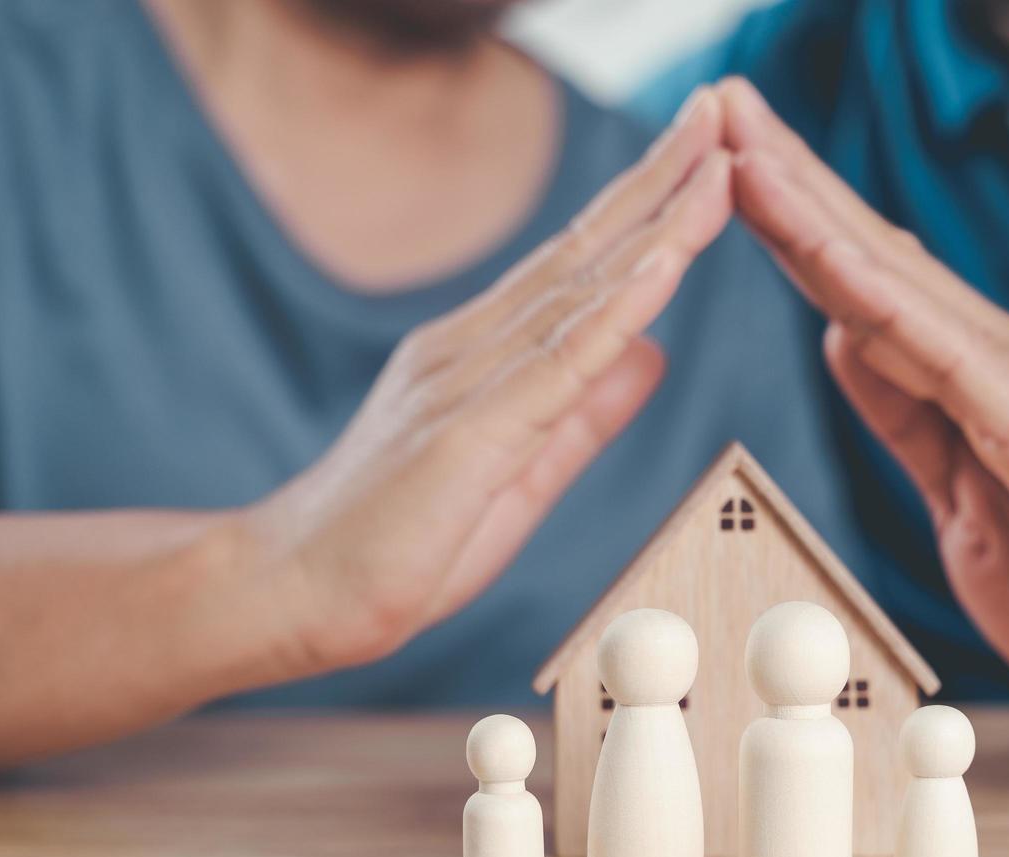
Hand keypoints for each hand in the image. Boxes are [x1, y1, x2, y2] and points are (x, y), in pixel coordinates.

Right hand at [241, 89, 731, 680]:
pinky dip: (617, 309)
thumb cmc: (396, 544)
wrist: (287, 594)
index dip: (646, 208)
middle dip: (659, 180)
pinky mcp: (466, 435)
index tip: (705, 156)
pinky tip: (664, 263)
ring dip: (656, 224)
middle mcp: (472, 349)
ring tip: (717, 161)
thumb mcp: (519, 474)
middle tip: (721, 110)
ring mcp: (465, 384)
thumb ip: (584, 413)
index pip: (581, 268)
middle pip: (584, 253)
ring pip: (579, 291)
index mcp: (483, 356)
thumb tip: (653, 352)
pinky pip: (557, 362)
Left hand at [716, 78, 1008, 748]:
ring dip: (819, 216)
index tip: (726, 162)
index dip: (794, 222)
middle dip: (792, 181)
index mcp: (976, 377)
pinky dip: (889, 305)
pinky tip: (835, 255)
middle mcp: (1002, 359)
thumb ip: (909, 416)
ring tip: (750, 146)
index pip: (865, 286)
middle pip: (874, 259)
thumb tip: (849, 338)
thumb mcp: (961, 497)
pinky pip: (953, 362)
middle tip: (721, 102)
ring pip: (901, 290)